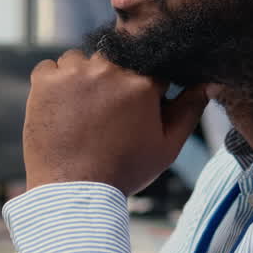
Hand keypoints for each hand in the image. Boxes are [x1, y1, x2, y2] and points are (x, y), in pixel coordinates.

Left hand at [22, 50, 209, 194]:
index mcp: (142, 82)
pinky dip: (54, 83)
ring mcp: (74, 72)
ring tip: (81, 113)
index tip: (133, 106)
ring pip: (81, 61)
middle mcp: (109, 69)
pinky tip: (60, 110)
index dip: (143, 87)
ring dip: (82, 79)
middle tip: (105, 115)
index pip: (149, 67)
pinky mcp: (45, 80)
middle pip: (115, 60)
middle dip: (112, 81)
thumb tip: (207, 82)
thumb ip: (189, 110)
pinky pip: (51, 67)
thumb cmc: (123, 171)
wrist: (73, 192)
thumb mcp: (166, 146)